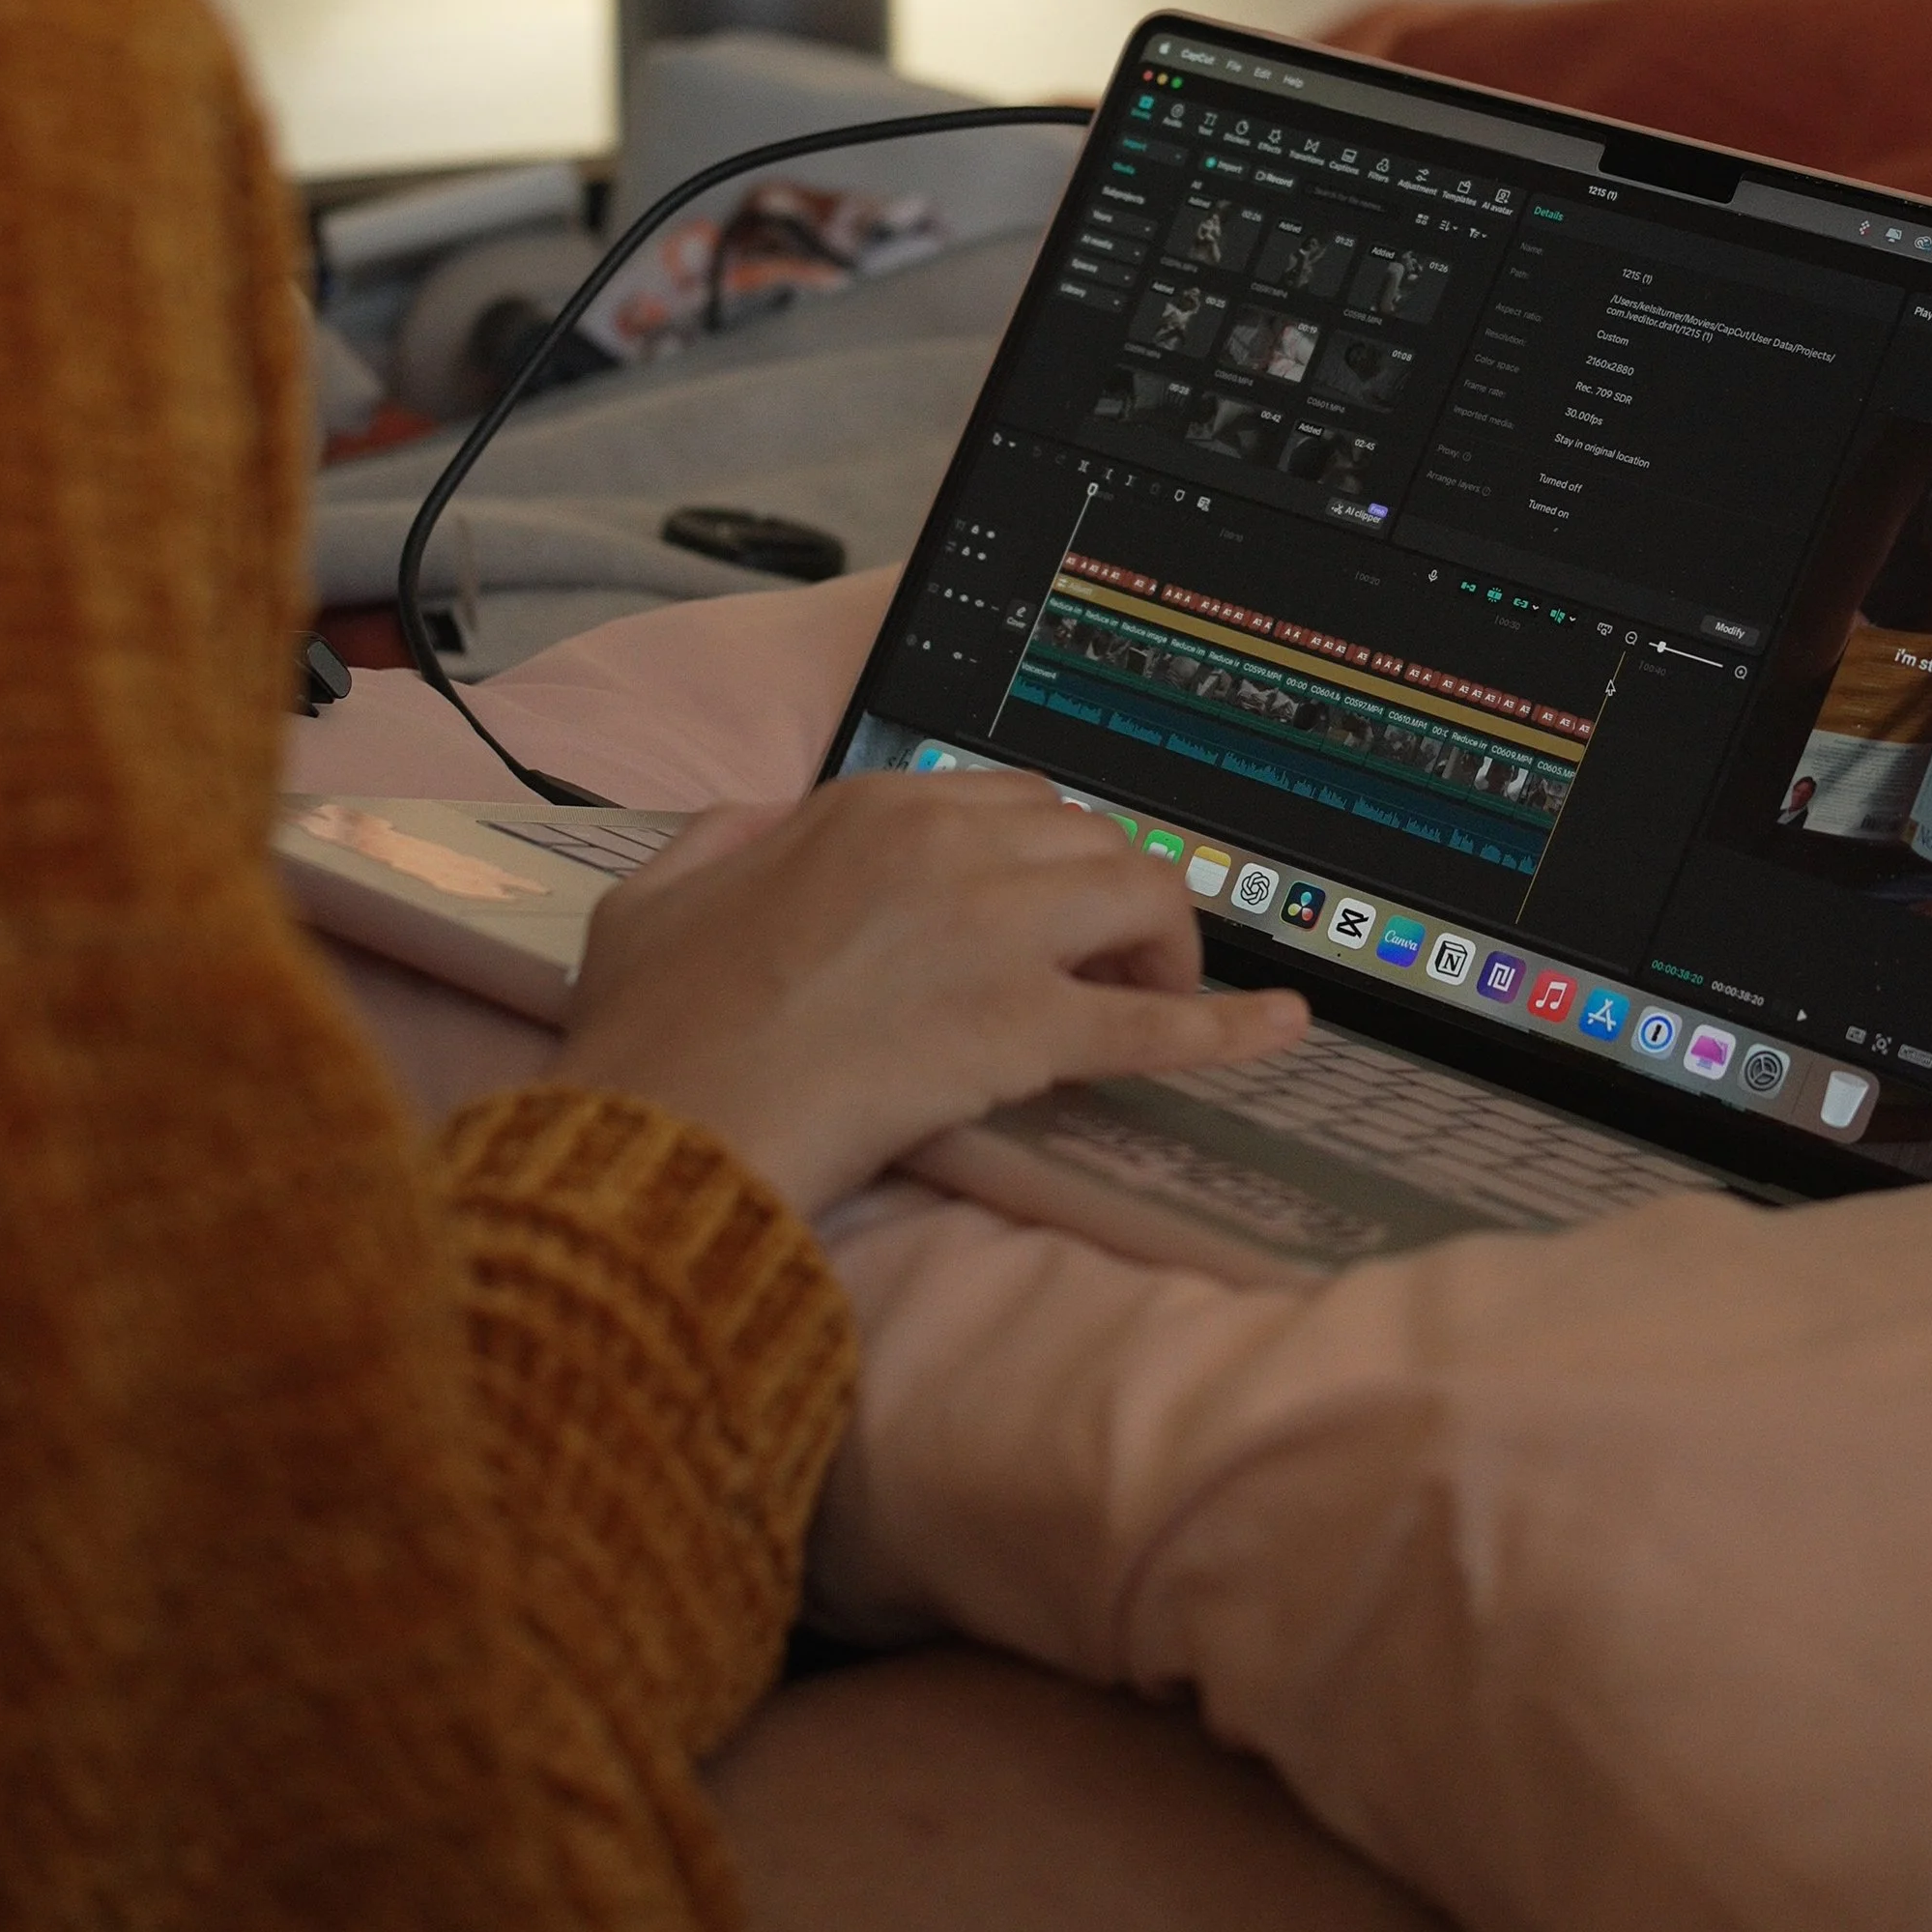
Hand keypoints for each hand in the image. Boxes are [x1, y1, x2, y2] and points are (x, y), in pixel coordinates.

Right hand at [548, 775, 1308, 1214]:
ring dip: (1159, 949)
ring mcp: (991, 928)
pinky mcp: (1023, 1027)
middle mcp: (944, 842)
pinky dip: (1231, 1026)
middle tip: (1102, 970)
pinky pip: (1160, 1022)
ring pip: (1139, 898)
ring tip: (1147, 1006)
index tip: (1045, 917)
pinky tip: (1282, 1030)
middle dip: (1110, 900)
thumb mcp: (657, 894)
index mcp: (870, 805)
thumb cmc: (649, 1032)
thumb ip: (721, 837)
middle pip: (1090, 839)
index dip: (1045, 863)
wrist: (662, 1130)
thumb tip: (759, 823)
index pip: (1014, 801)